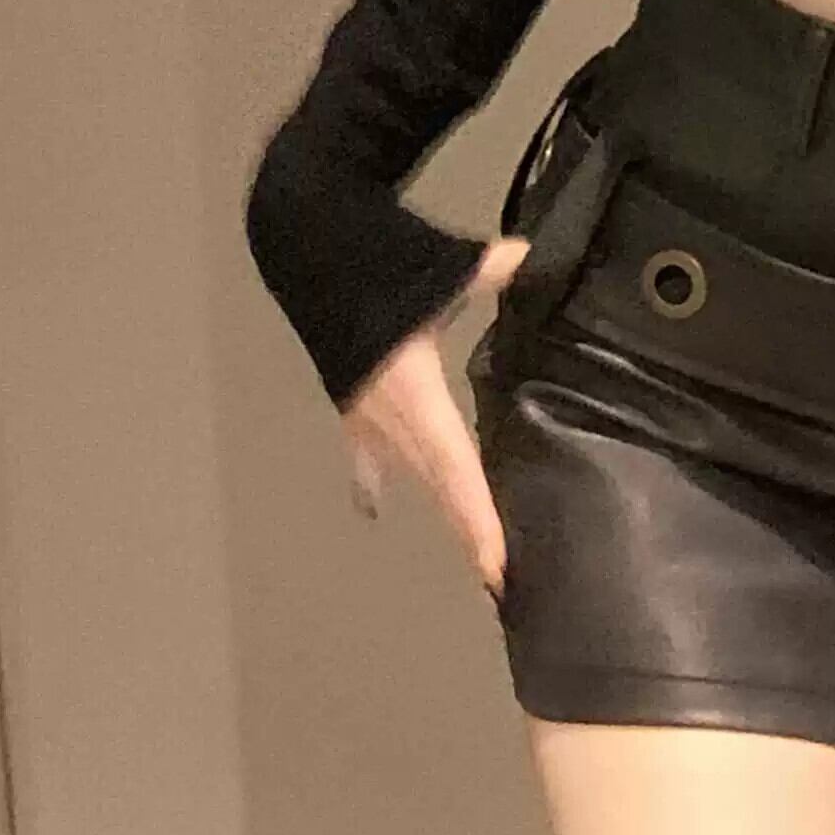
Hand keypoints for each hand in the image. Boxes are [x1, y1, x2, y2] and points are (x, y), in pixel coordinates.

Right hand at [338, 234, 531, 601]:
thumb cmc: (376, 264)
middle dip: (470, 532)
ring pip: (411, 475)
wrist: (308, 253)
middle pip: (438, 486)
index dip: (475, 517)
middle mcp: (390, 419)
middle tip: (500, 581)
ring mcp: (366, 417)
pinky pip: (366, 454)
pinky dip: (372, 480)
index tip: (494, 566)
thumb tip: (527, 255)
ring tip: (471, 555)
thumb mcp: (438, 269)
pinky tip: (370, 510)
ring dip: (442, 511)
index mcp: (415, 394)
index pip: (454, 468)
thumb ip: (485, 270)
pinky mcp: (352, 404)